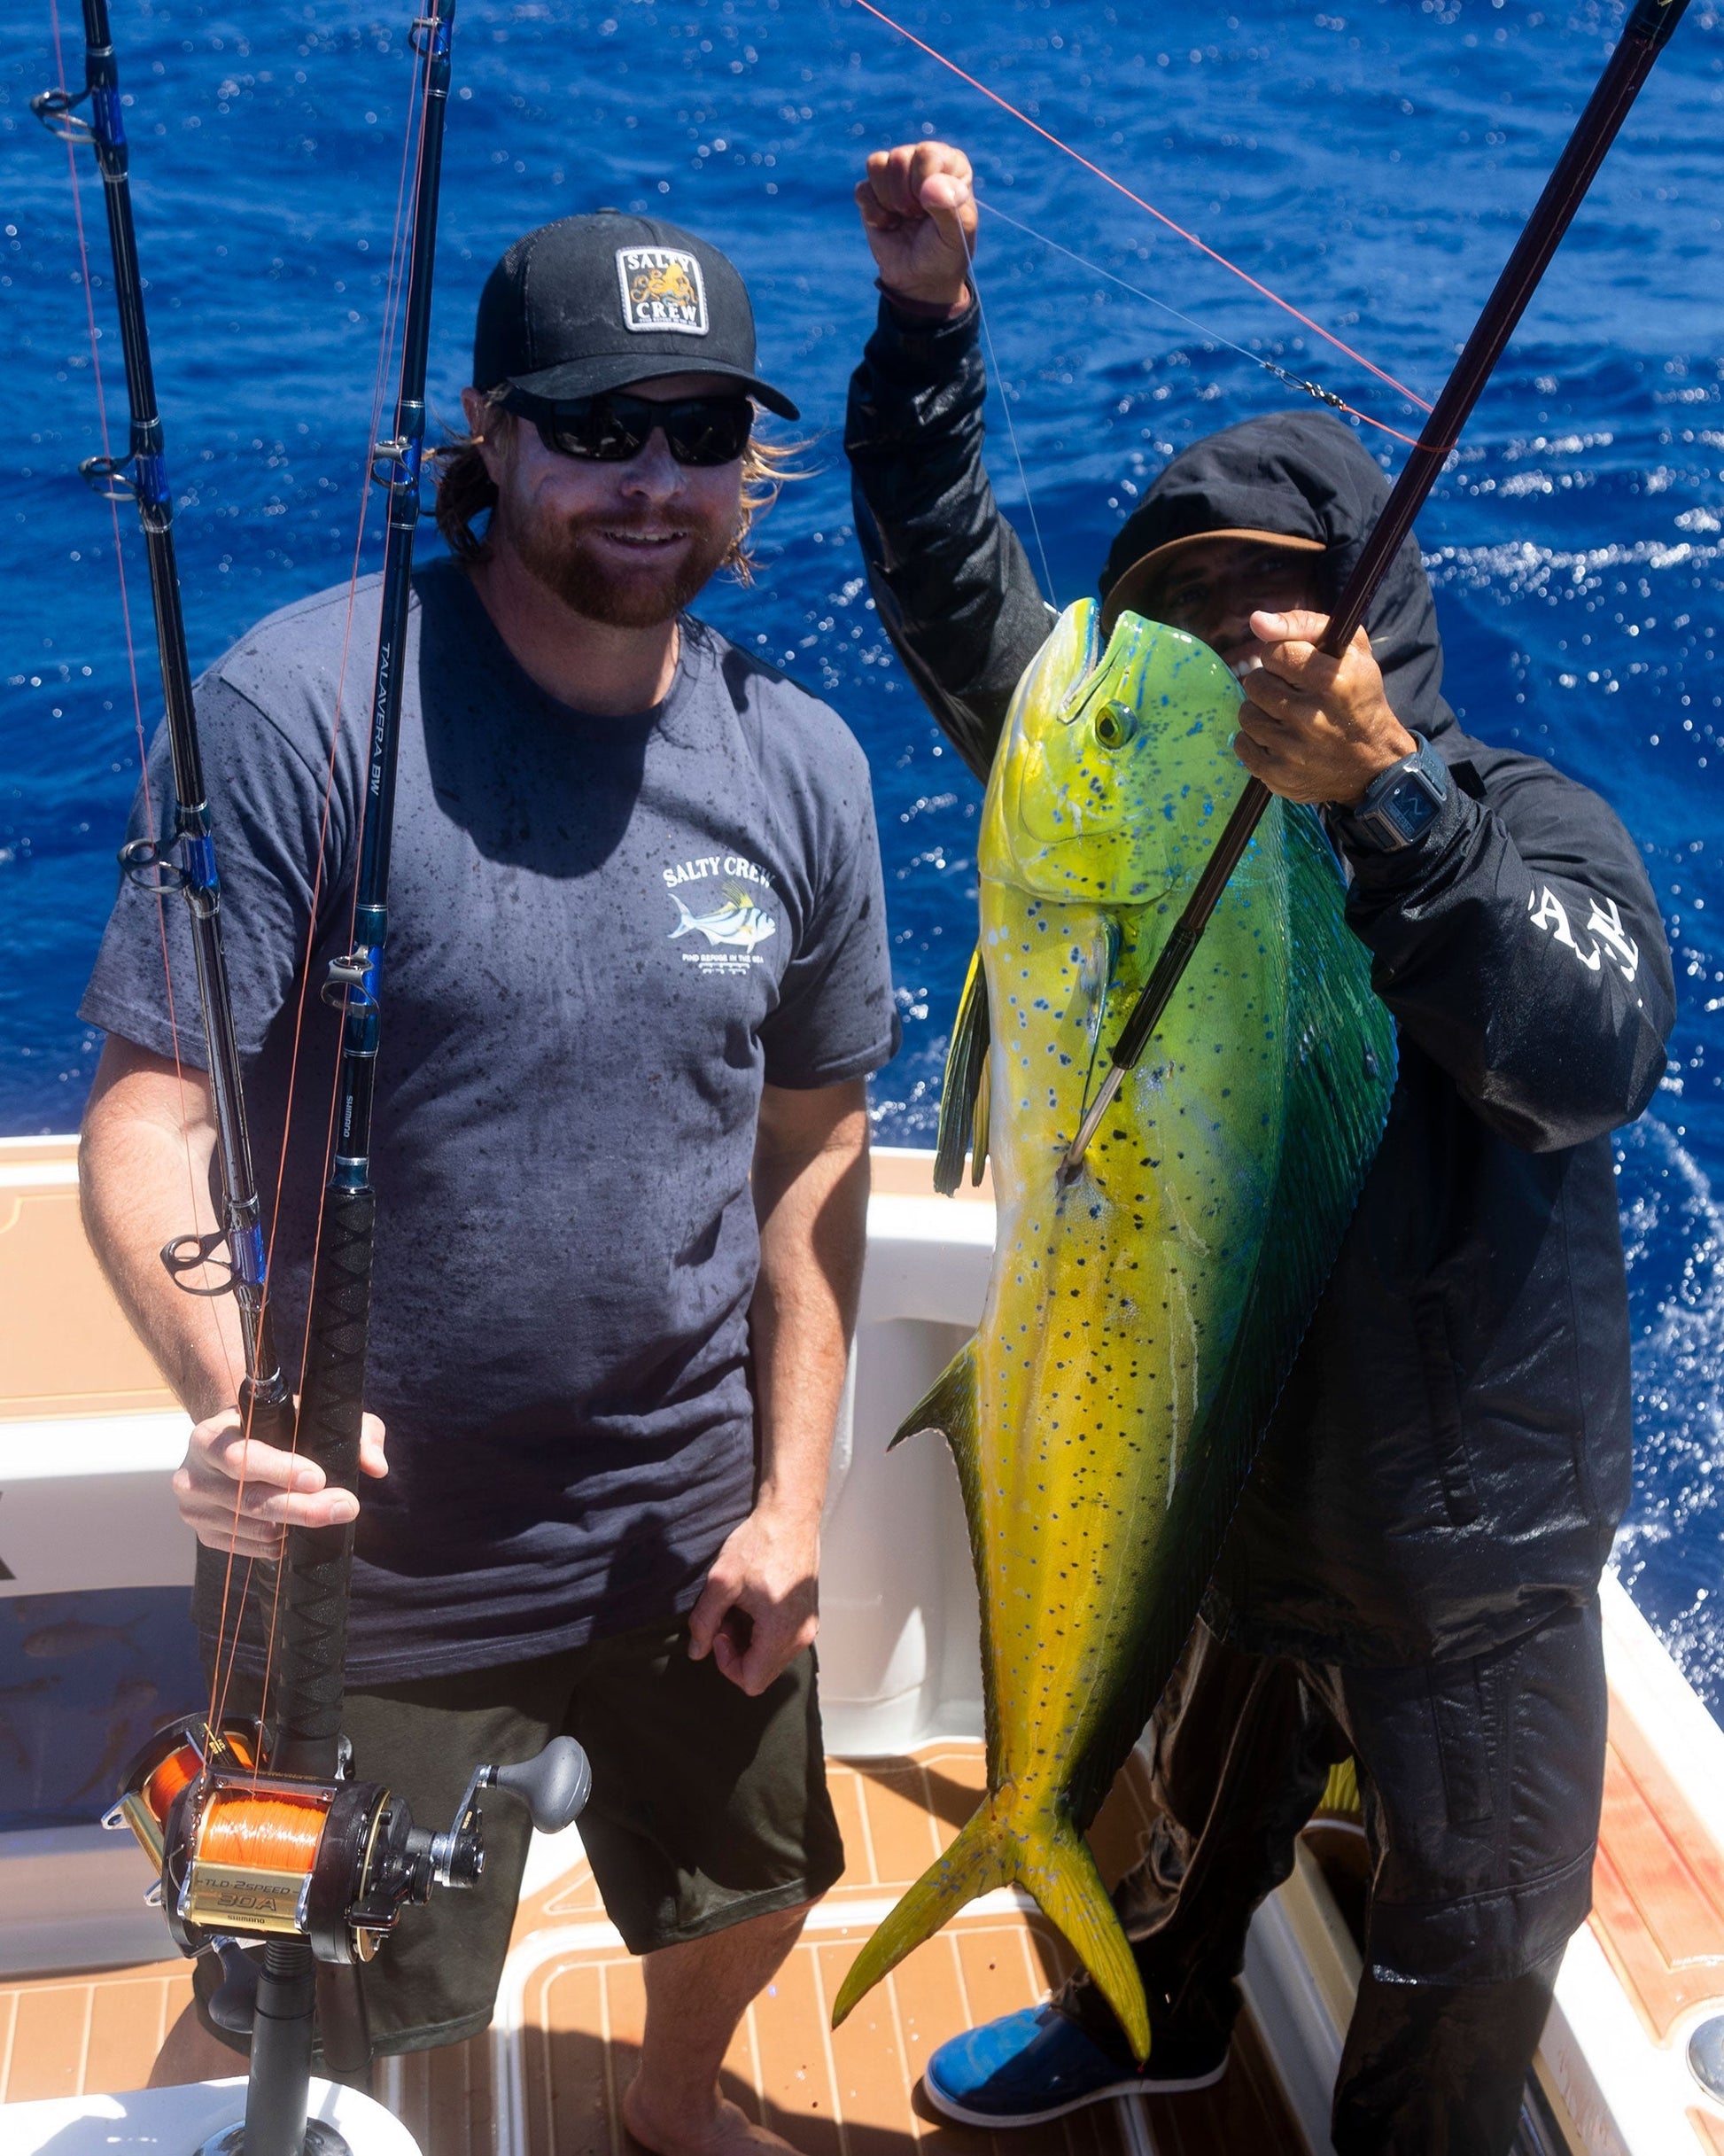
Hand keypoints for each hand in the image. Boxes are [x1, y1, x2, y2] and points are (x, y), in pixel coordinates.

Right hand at [173, 1405, 387, 1558]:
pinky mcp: (204, 1535)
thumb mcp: (311, 1414)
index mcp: (210, 1436)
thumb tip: (375, 1465)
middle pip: (251, 1500)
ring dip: (295, 1526)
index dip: (281, 1470)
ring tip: (325, 1510)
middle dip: (304, 1507)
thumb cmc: (277, 1426)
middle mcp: (193, 1474)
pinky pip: (251, 1548)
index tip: (320, 1478)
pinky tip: (294, 1527)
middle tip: (346, 1506)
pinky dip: (280, 1542)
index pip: (241, 1457)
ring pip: (256, 1529)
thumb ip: (352, 1430)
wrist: (234, 1442)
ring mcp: (195, 1510)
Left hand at [687, 1503, 819, 1696]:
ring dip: (751, 1644)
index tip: (719, 1629)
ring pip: (773, 1660)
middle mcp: (801, 1636)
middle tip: (727, 1619)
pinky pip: (784, 1643)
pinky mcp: (810, 1616)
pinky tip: (755, 1605)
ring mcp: (809, 1626)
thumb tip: (696, 1652)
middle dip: (738, 1654)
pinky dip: (765, 1634)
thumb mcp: (721, 1580)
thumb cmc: (759, 1543)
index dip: (726, 1663)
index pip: (750, 1681)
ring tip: (740, 1610)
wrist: (792, 1515)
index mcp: (781, 1632)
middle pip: (763, 1674)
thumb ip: (704, 1621)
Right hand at [855, 141, 976, 310]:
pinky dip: (874, 214)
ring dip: (888, 201)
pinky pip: (862, 189)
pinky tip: (888, 224)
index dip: (923, 186)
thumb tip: (930, 186)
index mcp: (950, 163)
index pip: (926, 154)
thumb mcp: (956, 236)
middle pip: (899, 158)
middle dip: (905, 197)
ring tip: (904, 218)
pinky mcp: (872, 191)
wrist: (921, 280)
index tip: (931, 211)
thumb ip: (951, 208)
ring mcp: (895, 174)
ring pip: (877, 165)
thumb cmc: (944, 253)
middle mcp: (922, 160)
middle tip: (917, 217)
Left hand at [1234, 608, 1417, 805]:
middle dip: (1270, 682)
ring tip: (1285, 715)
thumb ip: (1304, 624)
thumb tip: (1256, 621)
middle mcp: (1311, 717)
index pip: (1275, 652)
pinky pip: (1242, 745)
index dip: (1281, 656)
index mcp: (1332, 681)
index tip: (1294, 665)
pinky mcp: (1279, 775)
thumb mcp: (1352, 651)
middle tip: (1291, 692)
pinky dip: (1255, 739)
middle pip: (1255, 682)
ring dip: (1261, 710)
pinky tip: (1278, 738)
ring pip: (1246, 713)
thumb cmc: (1359, 697)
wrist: (1374, 763)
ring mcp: (1293, 750)